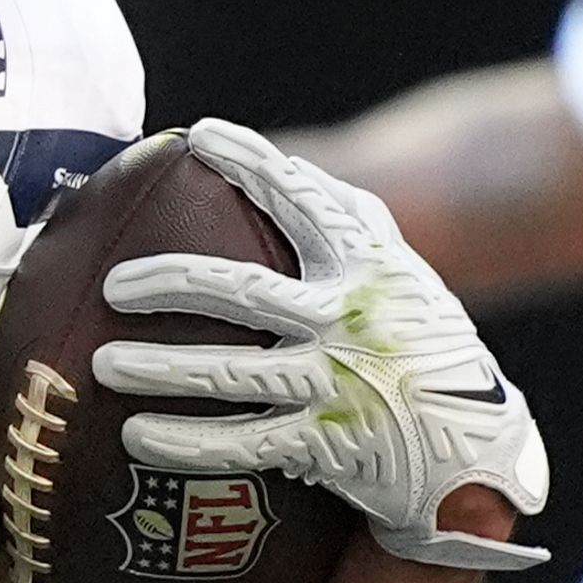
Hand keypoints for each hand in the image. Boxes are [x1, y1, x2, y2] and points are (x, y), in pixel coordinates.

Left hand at [88, 118, 550, 569]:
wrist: (480, 447)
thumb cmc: (423, 347)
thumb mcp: (402, 275)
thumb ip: (348, 226)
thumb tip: (281, 167)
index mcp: (368, 266)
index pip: (303, 198)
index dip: (251, 162)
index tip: (199, 135)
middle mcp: (349, 318)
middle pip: (242, 290)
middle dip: (170, 282)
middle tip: (113, 285)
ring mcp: (336, 382)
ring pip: (231, 371)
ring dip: (161, 369)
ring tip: (103, 364)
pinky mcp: (329, 443)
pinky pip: (244, 443)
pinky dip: (187, 441)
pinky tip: (136, 436)